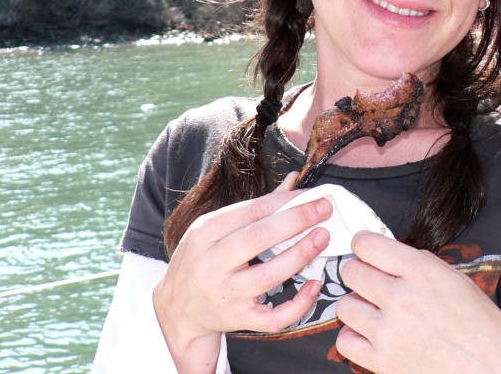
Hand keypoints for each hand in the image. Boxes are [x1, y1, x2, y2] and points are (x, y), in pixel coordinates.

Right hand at [152, 172, 332, 372]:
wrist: (176, 309)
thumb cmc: (202, 259)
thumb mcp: (215, 228)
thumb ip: (256, 206)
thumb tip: (293, 180)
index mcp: (204, 233)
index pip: (251, 210)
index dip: (286, 201)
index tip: (313, 195)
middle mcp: (210, 263)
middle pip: (258, 238)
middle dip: (297, 220)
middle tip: (324, 210)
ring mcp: (223, 294)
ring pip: (268, 275)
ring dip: (301, 254)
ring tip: (322, 237)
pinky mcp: (237, 319)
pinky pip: (273, 317)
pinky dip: (298, 304)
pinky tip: (314, 286)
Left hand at [334, 232, 500, 373]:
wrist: (492, 370)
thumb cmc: (482, 328)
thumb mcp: (458, 282)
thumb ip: (422, 266)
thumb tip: (393, 258)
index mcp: (422, 272)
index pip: (369, 246)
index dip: (363, 244)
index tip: (364, 248)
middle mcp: (402, 297)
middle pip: (351, 272)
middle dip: (360, 273)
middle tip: (371, 281)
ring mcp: (389, 331)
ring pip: (345, 306)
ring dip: (357, 306)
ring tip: (374, 311)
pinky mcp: (382, 361)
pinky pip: (345, 341)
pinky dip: (354, 337)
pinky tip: (371, 335)